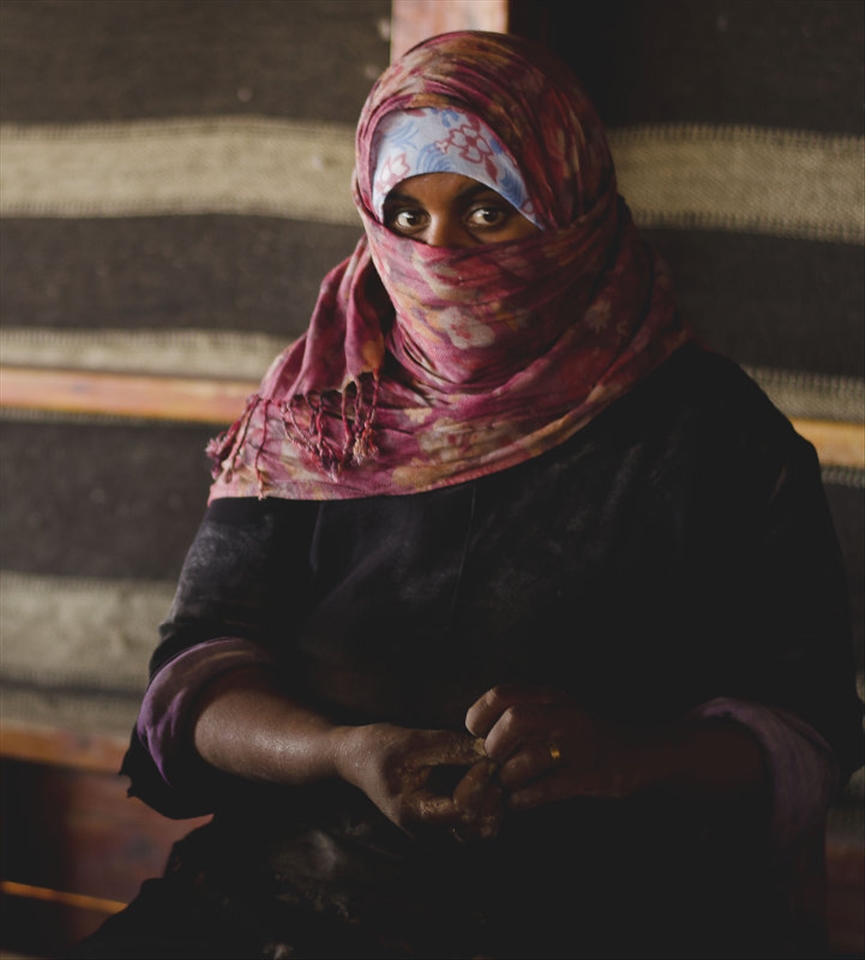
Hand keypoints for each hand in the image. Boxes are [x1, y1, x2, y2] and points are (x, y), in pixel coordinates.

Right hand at [336, 722, 504, 837]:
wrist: (357, 759)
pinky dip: (489, 804)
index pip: (461, 811)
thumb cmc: (378, 748)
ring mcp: (436, 830)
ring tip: (492, 770)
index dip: (478, 782)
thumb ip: (449, 746)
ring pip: (481, 831)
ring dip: (494, 802)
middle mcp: (427, 831)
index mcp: (413, 813)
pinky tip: (487, 776)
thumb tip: (488, 749)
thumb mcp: (410, 740)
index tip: (486, 755)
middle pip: (476, 829)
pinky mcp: (444, 822)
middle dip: (492, 795)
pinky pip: (477, 824)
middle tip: (495, 763)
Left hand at [465, 685, 653, 809]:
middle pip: (514, 721)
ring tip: (508, 784)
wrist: (638, 754)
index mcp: (550, 697)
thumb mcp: (556, 710)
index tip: (476, 732)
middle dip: (494, 744)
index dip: (479, 715)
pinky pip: (543, 790)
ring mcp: (577, 746)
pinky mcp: (586, 776)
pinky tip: (520, 801)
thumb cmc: (584, 735)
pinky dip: (523, 799)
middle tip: (494, 760)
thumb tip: (476, 736)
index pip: (502, 694)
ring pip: (528, 758)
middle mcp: (563, 715)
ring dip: (509, 777)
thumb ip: (522, 713)